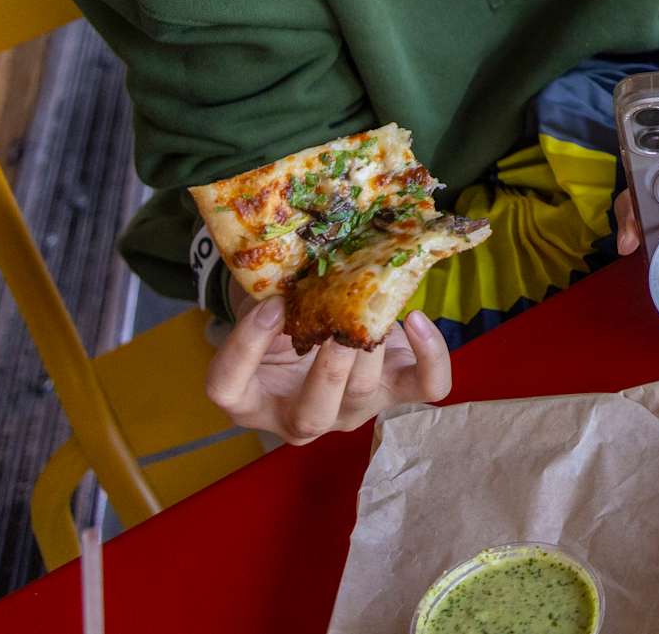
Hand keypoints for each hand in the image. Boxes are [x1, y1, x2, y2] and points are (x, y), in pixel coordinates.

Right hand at [205, 296, 451, 444]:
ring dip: (371, 354)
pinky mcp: (397, 391)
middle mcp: (301, 415)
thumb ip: (266, 289)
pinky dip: (431, 356)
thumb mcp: (267, 305)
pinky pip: (427, 387)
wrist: (326, 324)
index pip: (227, 389)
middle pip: (311, 414)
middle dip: (326, 373)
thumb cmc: (287, 317)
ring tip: (378, 314)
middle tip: (335, 333)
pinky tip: (418, 318)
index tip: (270, 305)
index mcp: (252, 396)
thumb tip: (280, 243)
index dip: (243, 350)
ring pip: (365, 396)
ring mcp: (353, 408)